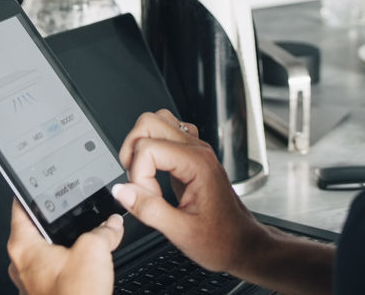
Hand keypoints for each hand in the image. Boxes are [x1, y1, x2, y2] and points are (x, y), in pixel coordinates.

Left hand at [6, 200, 122, 294]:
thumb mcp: (94, 250)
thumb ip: (104, 231)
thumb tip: (111, 225)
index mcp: (23, 246)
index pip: (19, 206)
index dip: (30, 191)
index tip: (38, 182)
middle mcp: (21, 264)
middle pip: (34, 229)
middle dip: (55, 220)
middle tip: (71, 209)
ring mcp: (31, 282)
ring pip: (45, 252)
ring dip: (63, 245)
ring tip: (84, 239)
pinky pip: (53, 272)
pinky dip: (67, 266)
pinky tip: (85, 266)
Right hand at [114, 110, 267, 273]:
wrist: (242, 243)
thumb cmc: (221, 239)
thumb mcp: (181, 232)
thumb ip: (149, 209)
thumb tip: (122, 190)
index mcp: (197, 164)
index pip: (149, 148)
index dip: (139, 176)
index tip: (149, 198)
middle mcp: (197, 150)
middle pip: (149, 123)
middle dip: (133, 152)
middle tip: (137, 182)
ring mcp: (195, 150)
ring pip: (156, 122)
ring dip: (140, 146)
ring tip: (143, 176)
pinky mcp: (191, 155)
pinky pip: (165, 134)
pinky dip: (151, 148)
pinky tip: (154, 174)